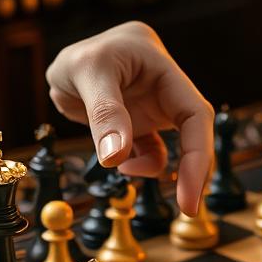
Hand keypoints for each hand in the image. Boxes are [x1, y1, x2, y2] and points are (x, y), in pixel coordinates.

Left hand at [46, 21, 213, 214]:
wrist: (62, 58)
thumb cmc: (78, 54)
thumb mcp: (85, 72)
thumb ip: (104, 114)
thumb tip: (116, 159)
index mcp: (164, 71)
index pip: (196, 114)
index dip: (199, 154)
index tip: (190, 194)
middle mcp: (166, 92)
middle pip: (194, 134)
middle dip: (192, 171)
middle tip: (187, 208)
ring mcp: (153, 110)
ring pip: (172, 147)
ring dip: (154, 168)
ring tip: (125, 169)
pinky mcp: (139, 126)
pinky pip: (148, 152)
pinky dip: (136, 164)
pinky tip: (117, 163)